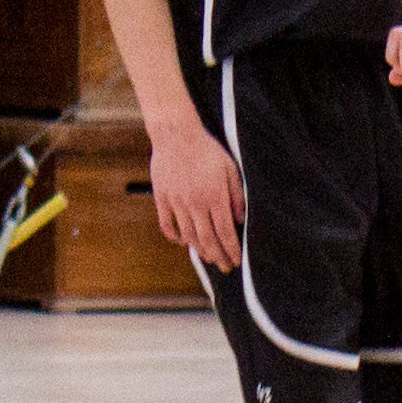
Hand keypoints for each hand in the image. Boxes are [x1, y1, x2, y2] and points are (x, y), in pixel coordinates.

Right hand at [148, 122, 244, 270]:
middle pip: (208, 240)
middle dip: (218, 257)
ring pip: (188, 236)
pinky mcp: (162, 198)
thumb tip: (239, 221)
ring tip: (208, 258)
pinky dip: (175, 237)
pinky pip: (167, 225)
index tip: (236, 261)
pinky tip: (183, 242)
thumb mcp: (230, 169)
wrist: (176, 135)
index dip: (231, 250)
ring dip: (200, 251)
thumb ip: (236, 196)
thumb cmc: (206, 150)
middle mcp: (195, 203)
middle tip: (225, 267)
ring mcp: (177, 202)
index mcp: (215, 196)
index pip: (225, 232)